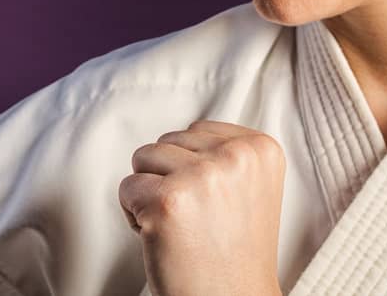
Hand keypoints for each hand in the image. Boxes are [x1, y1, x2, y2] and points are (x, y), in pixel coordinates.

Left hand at [119, 119, 285, 295]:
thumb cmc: (232, 255)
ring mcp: (202, 177)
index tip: (214, 205)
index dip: (191, 170)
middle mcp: (236, 157)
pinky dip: (134, 217)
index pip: (195, 131)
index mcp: (260, 149)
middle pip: (166, 142)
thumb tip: (185, 132)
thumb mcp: (249, 189)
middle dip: (169, 180)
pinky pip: (125, 188)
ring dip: (150, 195)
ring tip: (182, 229)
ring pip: (142, 159)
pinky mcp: (167, 200)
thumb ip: (222, 154)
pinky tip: (165, 240)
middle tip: (197, 223)